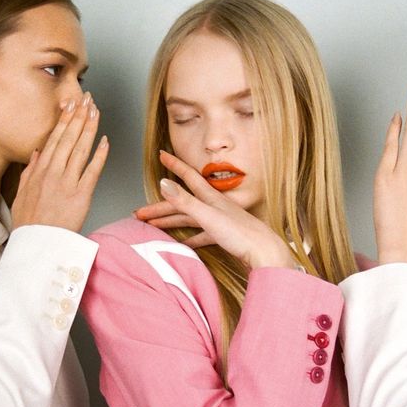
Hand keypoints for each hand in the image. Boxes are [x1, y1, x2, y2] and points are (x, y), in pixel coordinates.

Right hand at [11, 93, 108, 231]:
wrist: (37, 244)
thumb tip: (38, 152)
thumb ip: (30, 170)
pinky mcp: (81, 196)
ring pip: (80, 149)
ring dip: (90, 128)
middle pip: (69, 138)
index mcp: (39, 171)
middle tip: (87, 100)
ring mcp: (68, 183)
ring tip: (96, 112)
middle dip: (79, 116)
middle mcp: (53, 173)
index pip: (54, 138)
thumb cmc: (30, 223)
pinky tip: (105, 141)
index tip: (70, 105)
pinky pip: (92, 172)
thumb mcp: (22, 193)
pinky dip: (99, 156)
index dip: (64, 120)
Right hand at [136, 149, 296, 270]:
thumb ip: (185, 201)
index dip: (174, 165)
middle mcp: (215, 206)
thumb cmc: (241, 234)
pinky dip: (189, 239)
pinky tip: (182, 244)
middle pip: (182, 203)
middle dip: (160, 205)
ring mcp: (220, 221)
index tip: (162, 153)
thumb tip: (163, 183)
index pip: (188, 177)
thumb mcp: (208, 215)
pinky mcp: (224, 237)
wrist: (265, 253)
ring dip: (170, 222)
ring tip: (153, 226)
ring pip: (189, 219)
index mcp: (211, 198)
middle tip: (141, 210)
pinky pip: (201, 236)